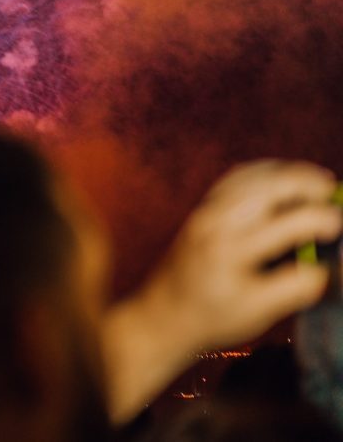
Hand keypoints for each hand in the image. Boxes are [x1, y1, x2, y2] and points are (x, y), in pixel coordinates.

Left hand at [102, 159, 340, 421]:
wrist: (163, 315)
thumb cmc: (212, 317)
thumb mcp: (259, 312)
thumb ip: (297, 289)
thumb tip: (330, 268)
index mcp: (231, 249)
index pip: (287, 224)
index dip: (322, 221)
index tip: (339, 226)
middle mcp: (216, 222)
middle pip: (269, 186)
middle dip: (307, 183)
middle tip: (335, 192)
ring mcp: (206, 210)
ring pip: (252, 175)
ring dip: (288, 173)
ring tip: (319, 182)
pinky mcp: (202, 208)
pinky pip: (236, 178)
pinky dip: (265, 172)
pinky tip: (284, 179)